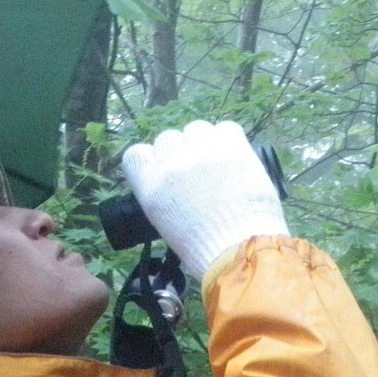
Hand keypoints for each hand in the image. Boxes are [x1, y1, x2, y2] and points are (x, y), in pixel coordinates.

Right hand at [120, 120, 288, 279]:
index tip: (165, 170)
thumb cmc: (204, 247)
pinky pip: (226, 128)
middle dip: (181, 153)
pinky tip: (236, 159)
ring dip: (205, 143)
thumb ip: (163, 193)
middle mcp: (171, 162)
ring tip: (220, 166)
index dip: (152, 160)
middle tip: (199, 175)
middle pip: (168, 138)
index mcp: (150, 185)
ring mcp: (201, 150)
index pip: (136, 154)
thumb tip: (173, 179)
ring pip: (196, 129)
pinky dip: (230, 140)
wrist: (241, 248)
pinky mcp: (231, 144)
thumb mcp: (166, 223)